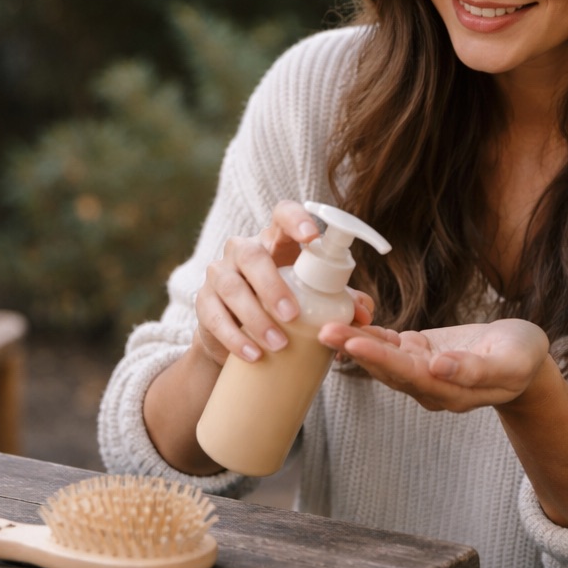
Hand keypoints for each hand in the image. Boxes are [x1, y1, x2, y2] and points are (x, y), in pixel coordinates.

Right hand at [193, 200, 374, 364]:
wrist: (238, 337)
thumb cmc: (283, 307)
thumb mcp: (314, 300)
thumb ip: (341, 302)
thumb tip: (364, 314)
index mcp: (275, 241)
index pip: (282, 214)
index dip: (295, 220)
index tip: (311, 237)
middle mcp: (243, 250)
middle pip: (253, 256)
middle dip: (272, 286)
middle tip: (292, 315)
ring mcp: (220, 274)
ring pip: (232, 287)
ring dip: (256, 318)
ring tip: (279, 345)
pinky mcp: (204, 302)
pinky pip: (214, 316)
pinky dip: (234, 337)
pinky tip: (252, 353)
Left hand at [318, 317, 551, 412]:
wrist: (524, 359)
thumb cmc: (523, 359)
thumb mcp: (512, 363)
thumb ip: (476, 370)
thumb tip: (438, 368)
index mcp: (450, 392)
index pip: (409, 375)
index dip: (382, 360)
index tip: (355, 344)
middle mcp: (429, 386)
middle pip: (386, 368)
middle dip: (356, 349)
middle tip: (326, 331)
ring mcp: (421, 370)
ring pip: (382, 357)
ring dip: (355, 341)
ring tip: (327, 326)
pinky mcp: (418, 352)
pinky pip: (389, 345)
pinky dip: (369, 334)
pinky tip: (348, 321)